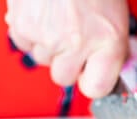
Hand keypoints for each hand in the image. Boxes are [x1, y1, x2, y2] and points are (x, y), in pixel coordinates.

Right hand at [5, 0, 128, 97]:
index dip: (93, 80)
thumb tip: (106, 69)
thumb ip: (110, 44)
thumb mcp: (114, 11)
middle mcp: (78, 43)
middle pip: (64, 78)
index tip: (92, 74)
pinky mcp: (23, 26)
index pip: (97, 88)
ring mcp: (47, 37)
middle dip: (67, 62)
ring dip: (48, 44)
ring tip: (57, 16)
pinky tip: (41, 12)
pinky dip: (30, 31)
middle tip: (72, 36)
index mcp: (108, 40)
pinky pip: (23, 43)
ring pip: (42, 60)